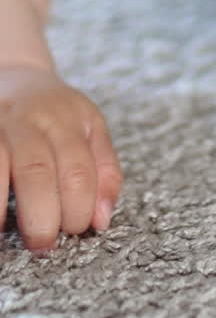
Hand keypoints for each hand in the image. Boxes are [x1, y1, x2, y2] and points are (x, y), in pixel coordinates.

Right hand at [0, 66, 122, 250]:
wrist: (14, 74)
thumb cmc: (56, 114)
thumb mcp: (90, 128)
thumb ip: (104, 171)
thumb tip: (102, 221)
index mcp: (70, 120)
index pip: (78, 170)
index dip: (79, 208)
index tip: (76, 230)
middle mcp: (31, 119)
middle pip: (37, 170)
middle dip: (43, 216)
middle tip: (44, 243)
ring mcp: (0, 126)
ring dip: (1, 208)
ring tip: (5, 234)